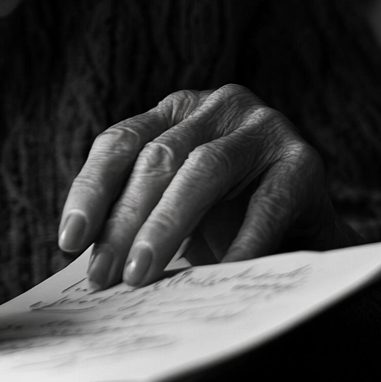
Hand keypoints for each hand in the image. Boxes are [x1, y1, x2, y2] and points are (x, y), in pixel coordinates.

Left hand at [58, 84, 356, 288]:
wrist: (310, 231)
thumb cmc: (229, 217)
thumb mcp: (177, 205)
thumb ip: (137, 214)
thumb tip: (87, 260)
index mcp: (176, 109)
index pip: (119, 143)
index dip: (91, 190)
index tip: (69, 240)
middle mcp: (218, 106)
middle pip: (156, 159)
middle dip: (124, 220)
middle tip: (103, 275)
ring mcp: (262, 128)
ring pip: (203, 170)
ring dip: (166, 225)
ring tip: (141, 273)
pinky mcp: (304, 161)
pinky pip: (265, 204)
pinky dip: (240, 242)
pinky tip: (218, 273)